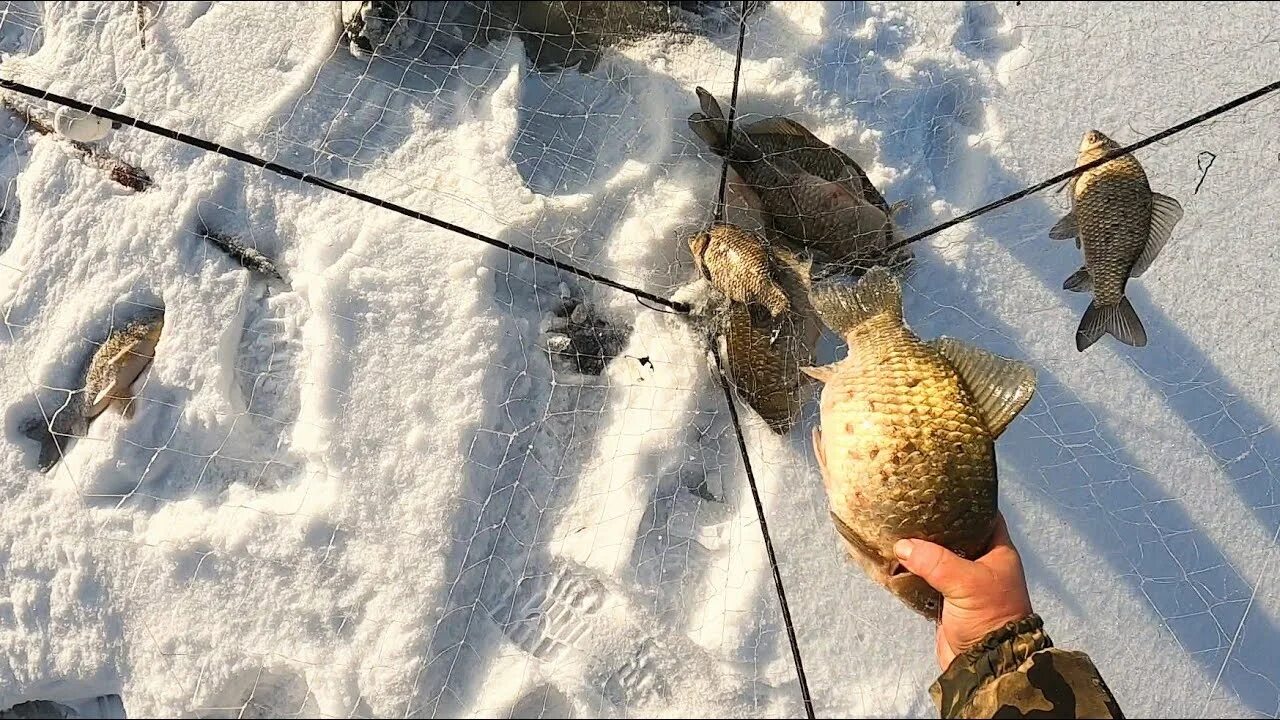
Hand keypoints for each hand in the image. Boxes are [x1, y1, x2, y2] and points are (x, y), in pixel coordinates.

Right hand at [893, 513, 1033, 670]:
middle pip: (955, 535)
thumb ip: (934, 561)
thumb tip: (901, 547)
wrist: (985, 665)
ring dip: (918, 549)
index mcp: (998, 552)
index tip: (936, 488)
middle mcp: (981, 563)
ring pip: (937, 557)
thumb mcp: (966, 583)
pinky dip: (910, 571)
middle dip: (932, 524)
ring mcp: (962, 582)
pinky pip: (924, 578)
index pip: (982, 515)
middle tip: (907, 507)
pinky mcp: (945, 600)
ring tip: (894, 529)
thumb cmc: (989, 616)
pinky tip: (893, 560)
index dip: (963, 500)